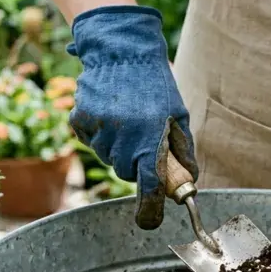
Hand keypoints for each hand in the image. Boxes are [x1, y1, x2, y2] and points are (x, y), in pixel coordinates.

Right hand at [67, 6, 197, 229]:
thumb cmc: (155, 84)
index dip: (150, 206)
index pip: (149, 183)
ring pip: (107, 157)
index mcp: (150, 136)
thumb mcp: (177, 115)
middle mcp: (123, 135)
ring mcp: (98, 127)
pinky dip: (98, 134)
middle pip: (126, 172)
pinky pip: (89, 141)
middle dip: (135, 163)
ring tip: (126, 119)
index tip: (150, 220)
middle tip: (142, 139)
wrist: (122, 50)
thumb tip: (190, 179)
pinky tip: (108, 113)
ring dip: (116, 147)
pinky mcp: (80, 119)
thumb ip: (183, 151)